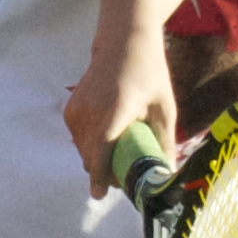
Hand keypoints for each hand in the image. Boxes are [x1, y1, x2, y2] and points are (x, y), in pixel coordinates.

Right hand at [64, 37, 180, 198]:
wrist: (123, 43)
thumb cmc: (149, 73)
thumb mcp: (164, 106)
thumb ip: (164, 140)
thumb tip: (167, 172)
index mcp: (117, 107)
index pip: (101, 148)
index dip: (99, 174)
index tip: (99, 194)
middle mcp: (92, 108)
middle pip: (91, 155)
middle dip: (105, 172)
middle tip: (125, 177)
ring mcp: (77, 109)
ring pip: (83, 150)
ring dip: (98, 160)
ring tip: (120, 155)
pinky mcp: (70, 110)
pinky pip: (79, 140)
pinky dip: (91, 146)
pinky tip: (109, 139)